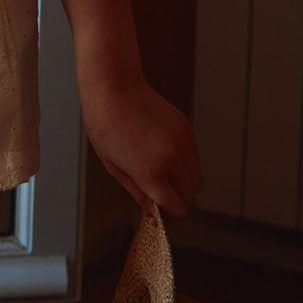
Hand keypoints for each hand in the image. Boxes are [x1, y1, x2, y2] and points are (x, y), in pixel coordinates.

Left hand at [78, 70, 203, 219]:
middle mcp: (171, 159)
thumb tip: (153, 215)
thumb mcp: (112, 165)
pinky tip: (164, 152)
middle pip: (190, 198)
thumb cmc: (105, 124)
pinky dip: (186, 164)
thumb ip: (137, 193)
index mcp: (150, 172)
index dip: (168, 215)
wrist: (114, 87)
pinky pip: (195, 158)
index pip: (177, 210)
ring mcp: (182, 143)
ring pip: (197, 180)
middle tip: (159, 193)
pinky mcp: (187, 129)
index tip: (159, 210)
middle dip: (177, 201)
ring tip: (162, 172)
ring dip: (184, 184)